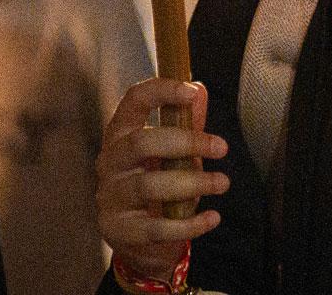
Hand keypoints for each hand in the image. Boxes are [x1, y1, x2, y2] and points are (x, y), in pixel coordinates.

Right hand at [96, 78, 228, 281]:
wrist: (139, 241)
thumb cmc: (156, 186)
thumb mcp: (170, 154)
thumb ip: (185, 124)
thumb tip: (200, 89)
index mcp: (120, 135)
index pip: (133, 102)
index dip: (160, 91)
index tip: (191, 93)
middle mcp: (109, 162)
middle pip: (141, 142)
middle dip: (186, 142)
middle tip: (222, 147)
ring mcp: (111, 197)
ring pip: (150, 186)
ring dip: (193, 183)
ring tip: (222, 183)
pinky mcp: (120, 231)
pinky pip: (157, 227)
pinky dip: (189, 224)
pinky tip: (212, 218)